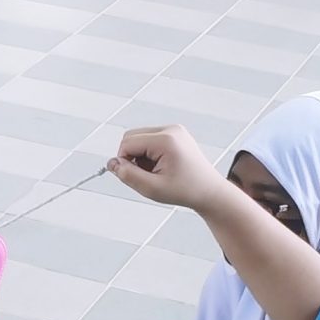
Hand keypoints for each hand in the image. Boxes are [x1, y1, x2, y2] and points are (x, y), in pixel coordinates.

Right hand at [107, 124, 225, 210]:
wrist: (208, 190)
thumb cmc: (185, 190)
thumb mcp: (151, 188)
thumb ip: (127, 175)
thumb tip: (111, 164)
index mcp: (166, 140)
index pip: (127, 143)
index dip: (124, 162)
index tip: (135, 177)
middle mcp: (170, 130)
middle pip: (131, 136)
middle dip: (131, 157)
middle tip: (145, 175)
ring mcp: (174, 130)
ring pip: (138, 138)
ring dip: (139, 156)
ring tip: (155, 171)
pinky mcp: (174, 134)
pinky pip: (149, 140)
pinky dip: (148, 154)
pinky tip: (160, 166)